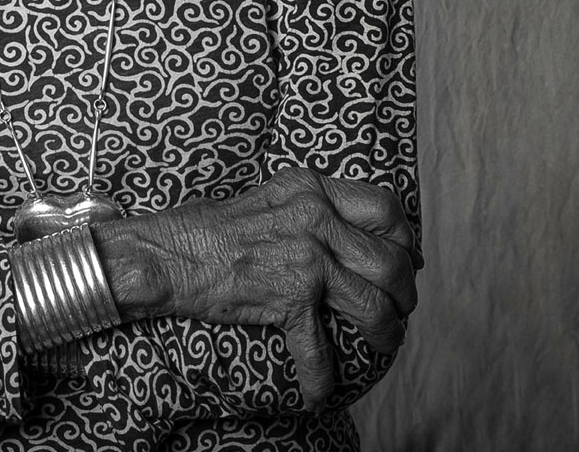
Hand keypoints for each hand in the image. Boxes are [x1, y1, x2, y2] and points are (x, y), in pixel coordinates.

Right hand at [96, 167, 420, 410]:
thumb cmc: (214, 228)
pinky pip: (321, 349)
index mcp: (311, 188)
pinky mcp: (289, 296)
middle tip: (400, 306)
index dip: (404, 238)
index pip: (384, 207)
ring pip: (375, 304)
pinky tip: (319, 390)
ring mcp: (305, 258)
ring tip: (383, 341)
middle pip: (390, 259)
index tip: (408, 257)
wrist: (169, 253)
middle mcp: (315, 218)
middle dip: (404, 291)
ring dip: (387, 331)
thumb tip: (353, 234)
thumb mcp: (272, 198)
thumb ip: (313, 208)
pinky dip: (322, 377)